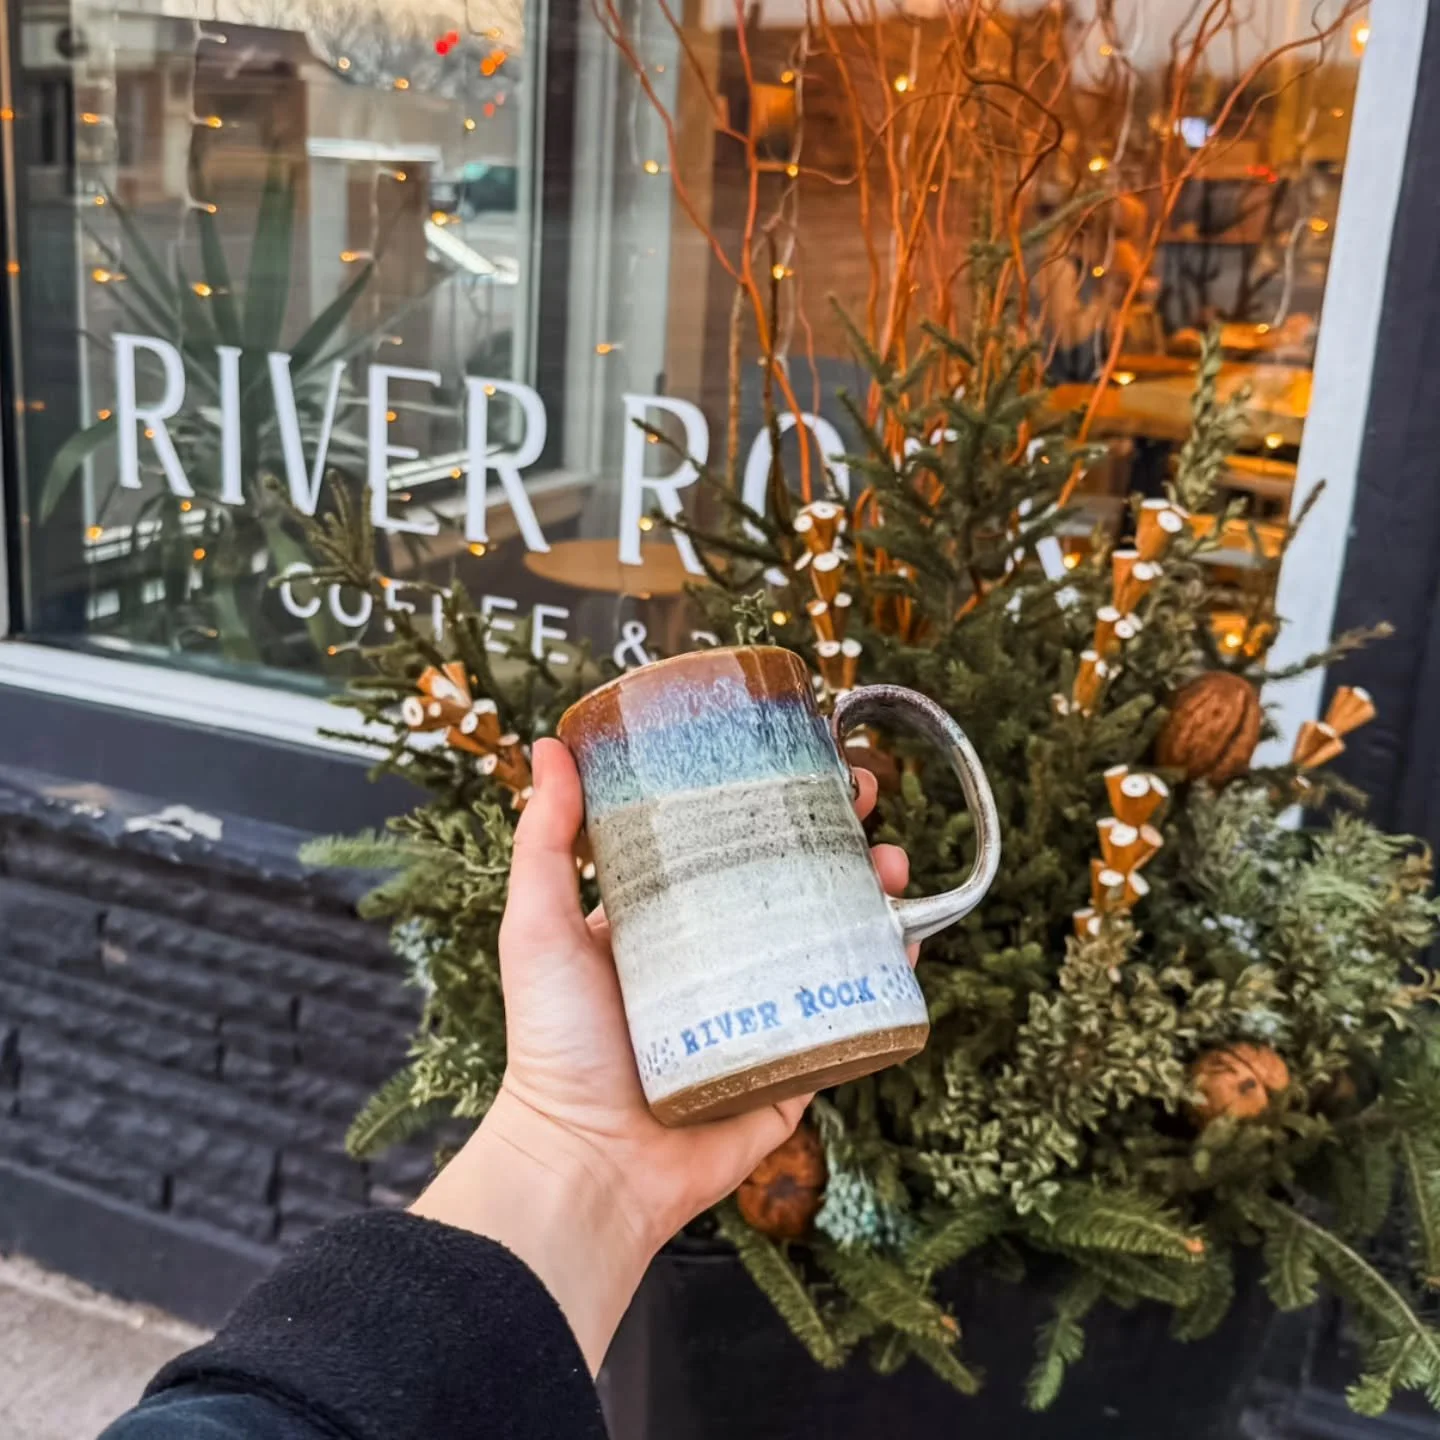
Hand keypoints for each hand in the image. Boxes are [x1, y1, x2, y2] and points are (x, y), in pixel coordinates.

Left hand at [413, 738, 911, 1369]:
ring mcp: (761, 1005)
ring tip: (889, 865)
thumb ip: (545, 841)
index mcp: (665, 920)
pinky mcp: (795, 1058)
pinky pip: (851, 1009)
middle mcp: (718, 955)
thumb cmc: (554, 1044)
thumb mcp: (539, 926)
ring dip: (872, 894)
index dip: (766, 796)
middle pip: (792, 880)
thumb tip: (549, 745)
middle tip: (862, 802)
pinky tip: (906, 938)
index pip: (725, 841)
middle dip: (836, 836)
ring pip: (832, 935)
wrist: (588, 1164)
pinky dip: (886, 973)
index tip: (798, 755)